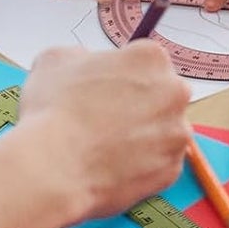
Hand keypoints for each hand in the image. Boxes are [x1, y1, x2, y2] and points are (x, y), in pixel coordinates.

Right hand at [17, 42, 189, 219]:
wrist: (53, 169)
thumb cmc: (53, 111)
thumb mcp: (56, 59)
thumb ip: (82, 56)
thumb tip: (86, 65)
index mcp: (151, 57)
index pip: (143, 62)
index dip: (120, 77)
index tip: (103, 92)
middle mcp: (174, 91)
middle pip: (160, 94)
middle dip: (138, 105)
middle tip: (105, 120)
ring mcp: (176, 133)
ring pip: (162, 131)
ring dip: (142, 136)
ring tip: (106, 148)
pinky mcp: (171, 171)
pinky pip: (159, 164)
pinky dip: (141, 166)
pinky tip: (113, 167)